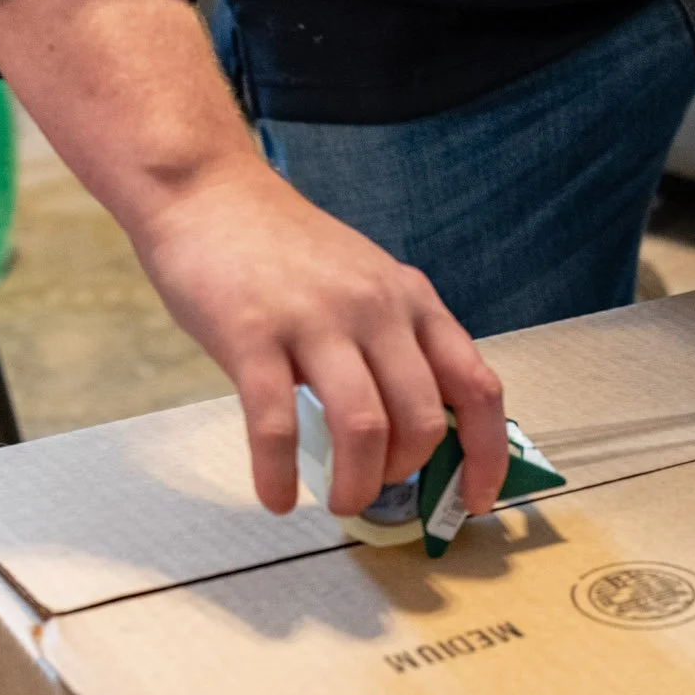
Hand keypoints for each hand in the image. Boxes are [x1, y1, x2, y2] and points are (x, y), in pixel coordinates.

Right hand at [0, 0, 511, 520]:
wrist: (207, 192)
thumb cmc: (284, 250)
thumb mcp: (365, 282)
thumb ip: (397, 342)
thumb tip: (418, 432)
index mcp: (412, 301)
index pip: (477, 385)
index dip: (487, 453)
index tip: (476, 501)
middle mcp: (376, 309)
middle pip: (421, 418)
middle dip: (405, 474)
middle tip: (377, 489)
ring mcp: (315, 320)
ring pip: (362, 427)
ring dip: (355, 483)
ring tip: (339, 503)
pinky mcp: (252, 335)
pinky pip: (276, 425)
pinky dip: (280, 474)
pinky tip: (277, 496)